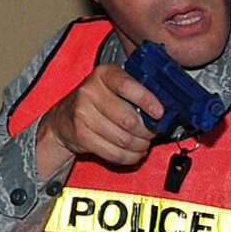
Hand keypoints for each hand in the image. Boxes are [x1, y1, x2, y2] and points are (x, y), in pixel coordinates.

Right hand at [35, 65, 161, 175]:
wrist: (64, 118)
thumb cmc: (98, 101)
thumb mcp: (115, 86)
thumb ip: (138, 92)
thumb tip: (166, 109)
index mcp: (104, 74)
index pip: (127, 86)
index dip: (147, 101)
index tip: (160, 113)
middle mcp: (90, 91)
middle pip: (129, 119)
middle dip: (147, 131)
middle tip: (152, 133)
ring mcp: (83, 114)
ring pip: (124, 139)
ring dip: (140, 146)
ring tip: (142, 143)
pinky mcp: (81, 135)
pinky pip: (114, 153)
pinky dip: (129, 157)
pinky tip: (133, 152)